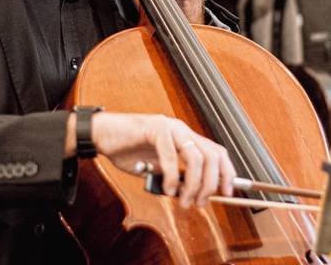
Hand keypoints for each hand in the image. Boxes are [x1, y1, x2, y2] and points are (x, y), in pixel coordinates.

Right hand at [91, 112, 234, 207]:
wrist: (102, 135)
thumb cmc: (128, 150)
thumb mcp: (157, 169)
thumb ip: (175, 177)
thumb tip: (192, 195)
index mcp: (185, 137)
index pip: (217, 153)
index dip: (227, 173)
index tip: (227, 193)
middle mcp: (182, 130)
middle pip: (212, 156)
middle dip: (211, 184)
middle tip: (200, 202)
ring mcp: (170, 127)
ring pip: (196, 157)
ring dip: (193, 184)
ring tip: (184, 200)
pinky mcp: (155, 128)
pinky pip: (171, 156)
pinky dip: (172, 176)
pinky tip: (167, 188)